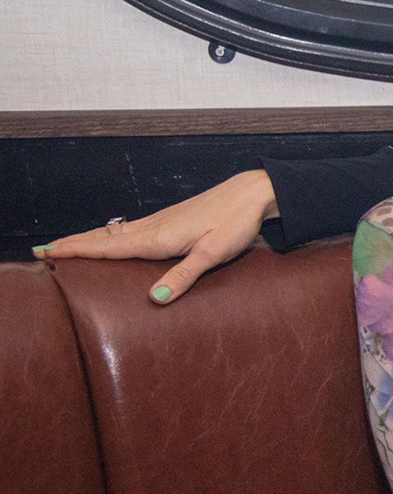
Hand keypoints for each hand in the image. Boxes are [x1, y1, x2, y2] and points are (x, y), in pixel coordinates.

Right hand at [32, 170, 279, 303]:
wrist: (251, 195)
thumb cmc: (235, 224)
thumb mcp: (213, 254)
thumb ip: (184, 276)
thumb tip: (154, 299)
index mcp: (157, 238)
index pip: (107, 247)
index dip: (75, 250)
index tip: (46, 253)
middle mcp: (152, 227)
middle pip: (103, 237)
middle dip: (72, 244)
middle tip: (40, 250)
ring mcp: (160, 221)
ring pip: (114, 232)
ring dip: (87, 238)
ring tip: (64, 245)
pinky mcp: (169, 219)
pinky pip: (129, 229)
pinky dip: (108, 234)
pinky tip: (109, 237)